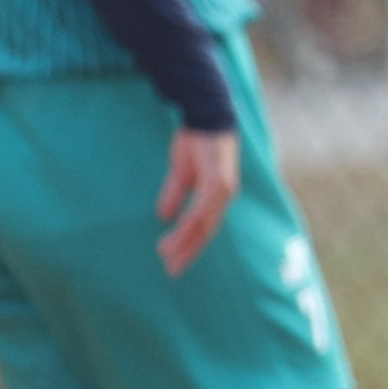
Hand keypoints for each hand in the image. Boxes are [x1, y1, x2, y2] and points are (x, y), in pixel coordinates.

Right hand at [155, 127, 239, 276]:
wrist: (204, 117)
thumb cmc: (196, 143)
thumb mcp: (181, 174)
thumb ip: (175, 194)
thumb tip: (164, 216)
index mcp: (215, 198)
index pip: (203, 229)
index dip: (189, 246)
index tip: (174, 264)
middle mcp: (223, 197)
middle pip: (206, 232)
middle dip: (189, 252)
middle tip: (173, 270)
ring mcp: (223, 190)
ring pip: (204, 223)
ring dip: (186, 240)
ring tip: (167, 254)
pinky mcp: (219, 180)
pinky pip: (204, 206)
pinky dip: (192, 220)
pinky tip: (179, 230)